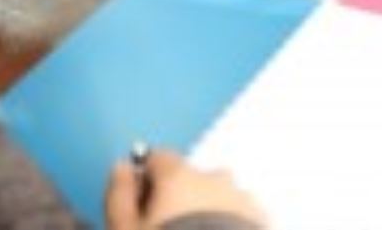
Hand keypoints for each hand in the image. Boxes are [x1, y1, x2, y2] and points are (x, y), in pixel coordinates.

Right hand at [104, 151, 266, 229]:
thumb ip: (119, 195)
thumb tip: (122, 168)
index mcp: (179, 176)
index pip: (158, 159)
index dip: (145, 181)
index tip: (138, 206)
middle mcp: (215, 179)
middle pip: (190, 180)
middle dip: (178, 200)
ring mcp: (242, 200)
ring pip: (218, 198)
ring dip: (207, 214)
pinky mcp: (262, 221)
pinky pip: (240, 217)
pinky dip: (228, 227)